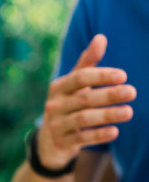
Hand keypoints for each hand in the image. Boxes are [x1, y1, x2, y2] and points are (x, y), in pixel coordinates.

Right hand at [37, 34, 135, 170]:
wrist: (49, 141)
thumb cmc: (67, 105)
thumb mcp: (73, 85)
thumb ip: (87, 63)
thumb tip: (101, 37)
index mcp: (58, 87)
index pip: (80, 77)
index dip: (101, 76)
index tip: (123, 76)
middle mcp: (54, 106)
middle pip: (84, 98)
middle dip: (109, 95)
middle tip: (132, 92)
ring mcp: (56, 126)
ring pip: (84, 119)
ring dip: (108, 115)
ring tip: (129, 112)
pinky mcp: (61, 144)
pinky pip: (82, 139)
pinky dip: (98, 135)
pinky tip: (115, 132)